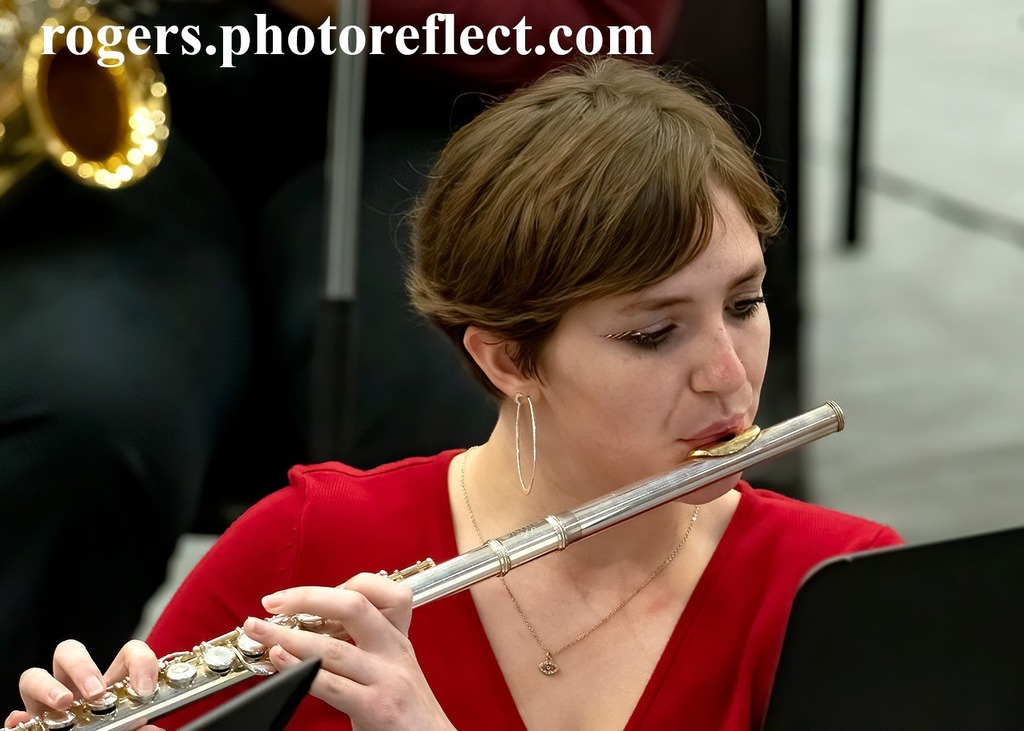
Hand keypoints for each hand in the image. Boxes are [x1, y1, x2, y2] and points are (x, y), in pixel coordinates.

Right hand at [4, 639, 162, 730]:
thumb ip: (139, 726)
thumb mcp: (129, 728)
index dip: (140, 662)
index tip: (145, 690)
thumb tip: (149, 726)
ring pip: (35, 675)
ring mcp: (49, 702)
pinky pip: (18, 714)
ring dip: (46, 685)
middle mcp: (76, 687)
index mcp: (110, 684)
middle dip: (81, 666)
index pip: (128, 654)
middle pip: (69, 652)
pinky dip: (20, 718)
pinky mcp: (32, 723)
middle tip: (96, 692)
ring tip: (63, 703)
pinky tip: (26, 723)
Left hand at [246, 572, 453, 730]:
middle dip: (307, 598)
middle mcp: (394, 651)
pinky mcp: (376, 708)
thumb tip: (313, 628)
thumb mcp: (394, 666)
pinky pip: (332, 684)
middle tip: (273, 602)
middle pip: (353, 606)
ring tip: (259, 631)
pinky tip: (279, 661)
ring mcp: (386, 679)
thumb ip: (366, 645)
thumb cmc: (406, 709)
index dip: (339, 585)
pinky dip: (299, 669)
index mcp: (397, 637)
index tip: (305, 596)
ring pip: (333, 647)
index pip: (377, 590)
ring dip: (288, 636)